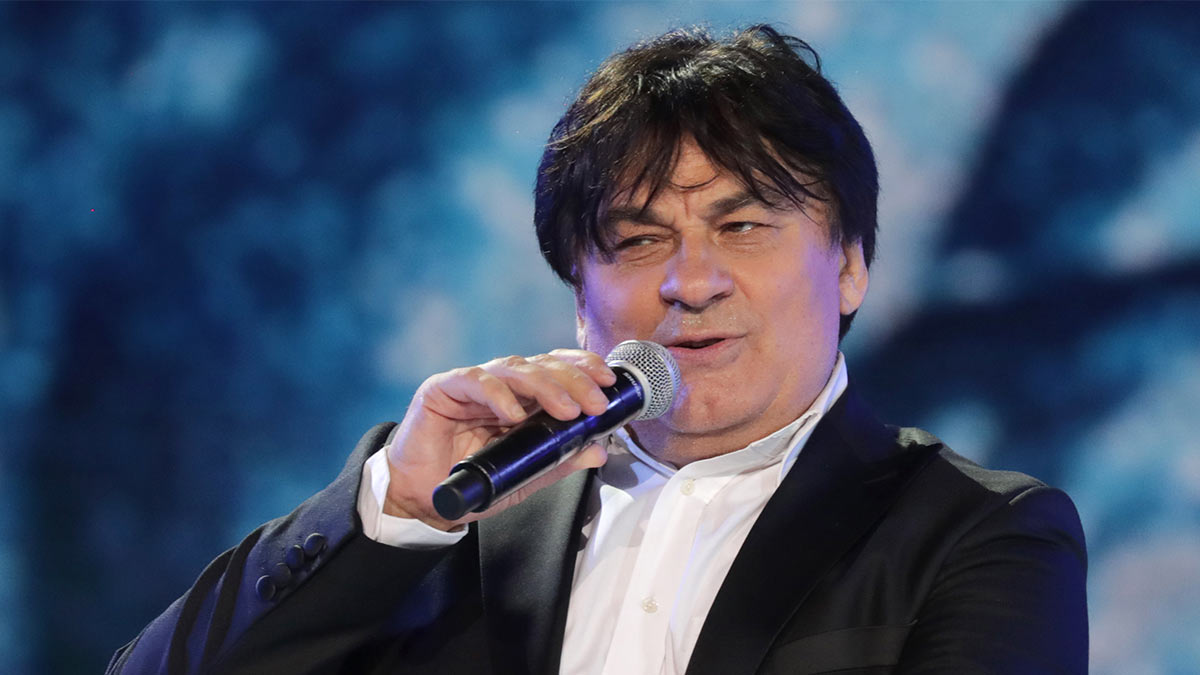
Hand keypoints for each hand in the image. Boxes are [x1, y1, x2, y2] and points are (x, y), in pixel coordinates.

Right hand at [384, 349, 616, 530]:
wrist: (421, 498)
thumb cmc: (470, 481)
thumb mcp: (523, 476)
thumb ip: (557, 461)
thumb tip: (597, 450)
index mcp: (520, 397)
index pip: (556, 369)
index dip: (583, 369)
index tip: (609, 384)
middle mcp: (500, 385)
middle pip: (541, 366)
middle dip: (573, 381)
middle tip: (594, 404)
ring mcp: (472, 384)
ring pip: (514, 369)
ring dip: (544, 387)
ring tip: (566, 410)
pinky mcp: (443, 389)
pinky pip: (474, 381)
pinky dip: (497, 395)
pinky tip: (513, 413)